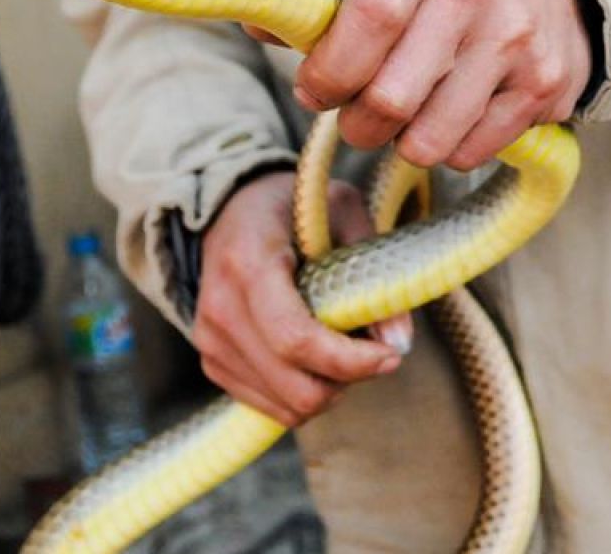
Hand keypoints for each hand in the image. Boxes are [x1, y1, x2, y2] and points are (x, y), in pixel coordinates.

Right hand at [194, 171, 412, 425]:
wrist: (229, 209)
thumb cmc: (294, 206)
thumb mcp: (345, 212)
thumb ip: (374, 272)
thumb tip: (399, 342)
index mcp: (249, 263)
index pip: (296, 338)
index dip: (349, 361)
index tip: (391, 356)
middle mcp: (221, 308)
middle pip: (293, 386)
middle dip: (346, 382)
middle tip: (374, 353)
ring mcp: (210, 340)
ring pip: (284, 405)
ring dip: (327, 390)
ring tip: (343, 350)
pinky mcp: (212, 361)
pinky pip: (269, 405)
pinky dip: (302, 393)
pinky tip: (316, 357)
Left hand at [254, 0, 590, 170]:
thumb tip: (257, 24)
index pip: (371, 17)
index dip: (331, 69)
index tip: (316, 86)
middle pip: (393, 95)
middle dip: (356, 122)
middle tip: (354, 114)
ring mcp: (520, 37)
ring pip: (432, 137)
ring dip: (399, 143)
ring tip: (399, 118)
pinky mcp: (548, 83)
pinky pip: (475, 150)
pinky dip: (450, 147)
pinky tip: (449, 115)